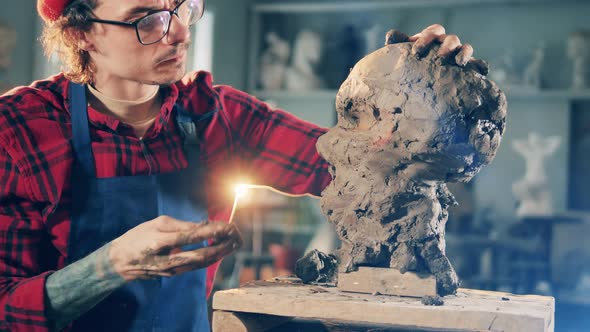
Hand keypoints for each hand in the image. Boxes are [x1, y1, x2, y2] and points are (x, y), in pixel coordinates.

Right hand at [109, 216, 242, 280]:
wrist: (120, 262)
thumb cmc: (138, 237)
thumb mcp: (156, 224)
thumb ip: (181, 225)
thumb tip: (205, 225)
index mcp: (158, 241)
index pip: (190, 236)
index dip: (210, 232)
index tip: (227, 225)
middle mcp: (165, 259)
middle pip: (199, 255)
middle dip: (221, 246)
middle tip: (236, 235)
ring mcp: (169, 270)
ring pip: (200, 263)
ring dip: (220, 253)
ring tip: (234, 242)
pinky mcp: (172, 275)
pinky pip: (195, 266)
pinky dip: (210, 258)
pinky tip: (221, 250)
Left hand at [385, 24, 487, 74]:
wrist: (420, 77)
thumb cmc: (412, 60)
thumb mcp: (403, 52)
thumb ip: (398, 44)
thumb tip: (390, 37)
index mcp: (432, 37)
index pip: (433, 30)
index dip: (426, 38)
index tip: (417, 51)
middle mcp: (447, 44)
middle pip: (451, 39)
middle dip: (446, 47)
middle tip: (440, 58)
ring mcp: (458, 54)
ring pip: (466, 48)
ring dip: (464, 54)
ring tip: (459, 64)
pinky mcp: (468, 68)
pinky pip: (478, 64)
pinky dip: (480, 66)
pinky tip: (481, 72)